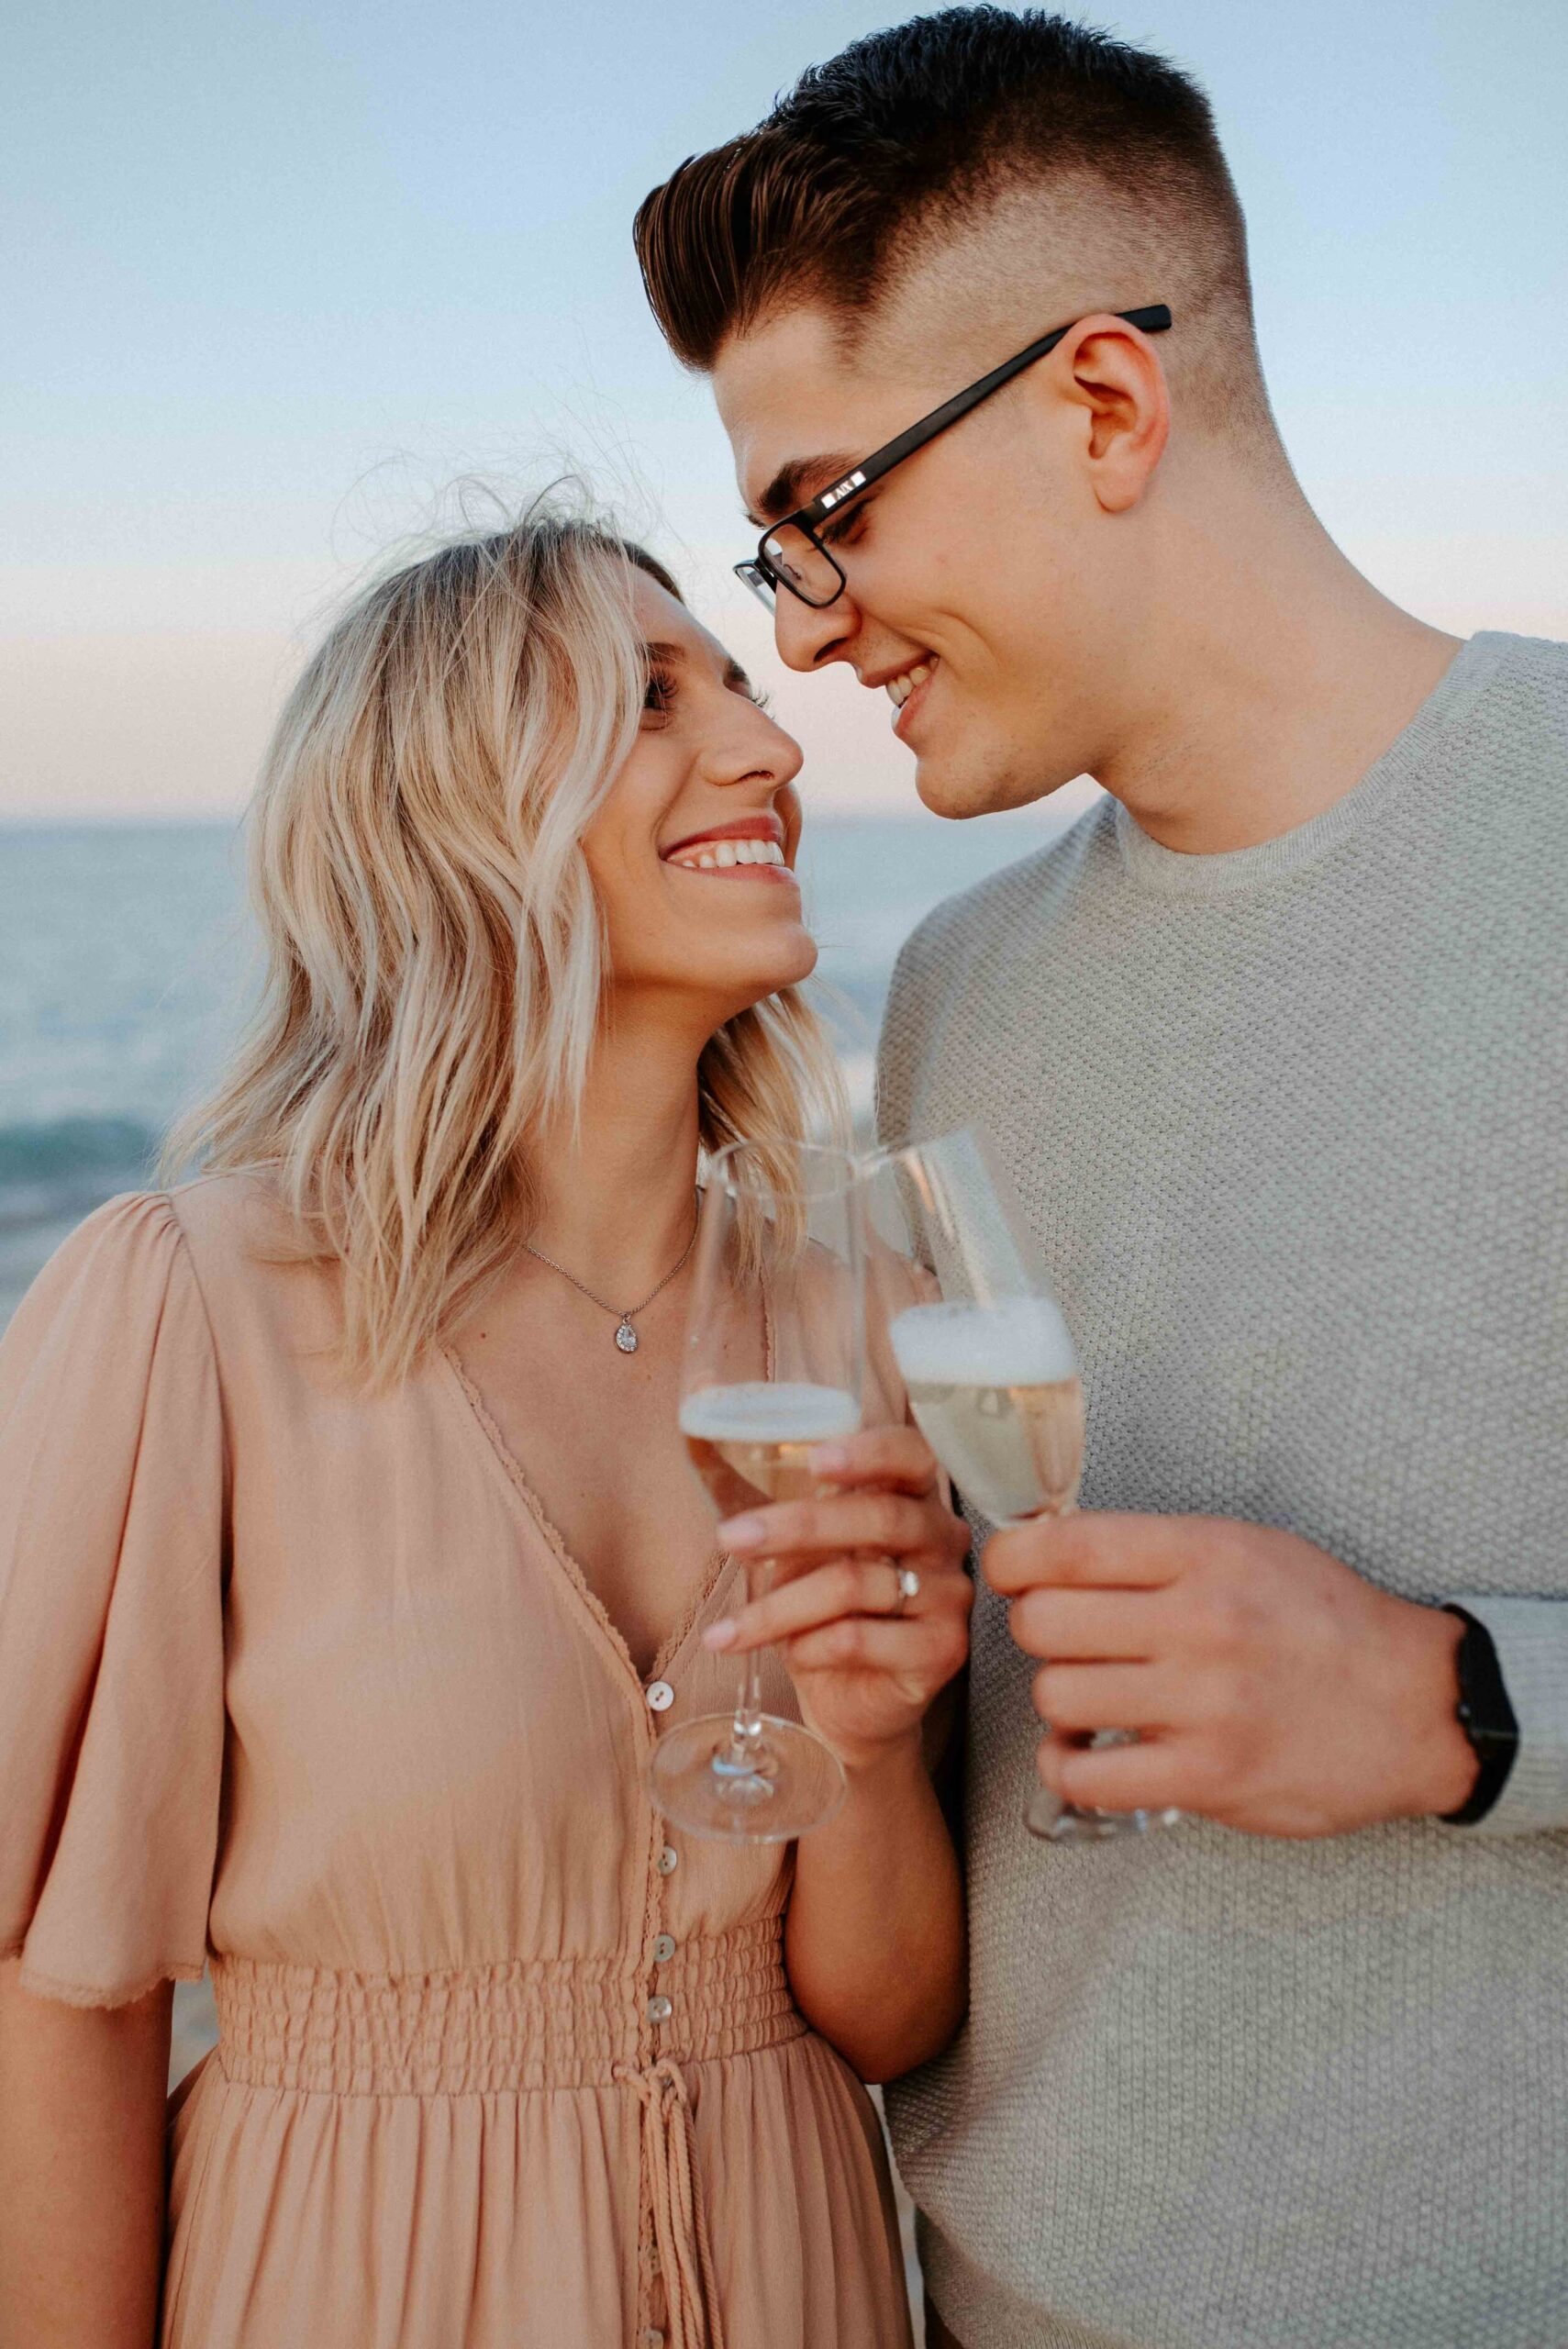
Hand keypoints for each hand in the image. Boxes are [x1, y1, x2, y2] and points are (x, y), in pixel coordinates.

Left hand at [705, 1427, 971, 1773]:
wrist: (854, 1703)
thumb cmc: (826, 1612)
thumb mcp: (804, 1556)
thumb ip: (786, 1514)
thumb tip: (713, 1472)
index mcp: (915, 1497)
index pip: (910, 1456)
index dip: (868, 1453)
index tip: (814, 1461)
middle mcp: (943, 1539)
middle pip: (879, 1516)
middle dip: (796, 1526)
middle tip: (731, 1538)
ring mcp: (949, 1595)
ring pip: (855, 1583)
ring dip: (778, 1607)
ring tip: (730, 1631)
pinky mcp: (941, 1650)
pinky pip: (859, 1638)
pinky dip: (809, 1646)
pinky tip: (789, 1654)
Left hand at [985, 1511, 1477, 1836]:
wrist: (1417, 1706)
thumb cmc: (1324, 1623)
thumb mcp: (1250, 1549)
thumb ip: (1159, 1552)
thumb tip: (1053, 1552)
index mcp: (1207, 1555)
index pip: (1067, 1546)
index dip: (1013, 1560)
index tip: (1012, 1572)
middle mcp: (1201, 1624)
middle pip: (1044, 1622)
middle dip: (1035, 1629)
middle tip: (1062, 1639)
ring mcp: (1204, 1705)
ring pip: (1056, 1696)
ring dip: (1057, 1699)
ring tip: (1087, 1695)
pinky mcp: (1209, 1777)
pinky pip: (1087, 1778)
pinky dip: (1067, 1767)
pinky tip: (1085, 1754)